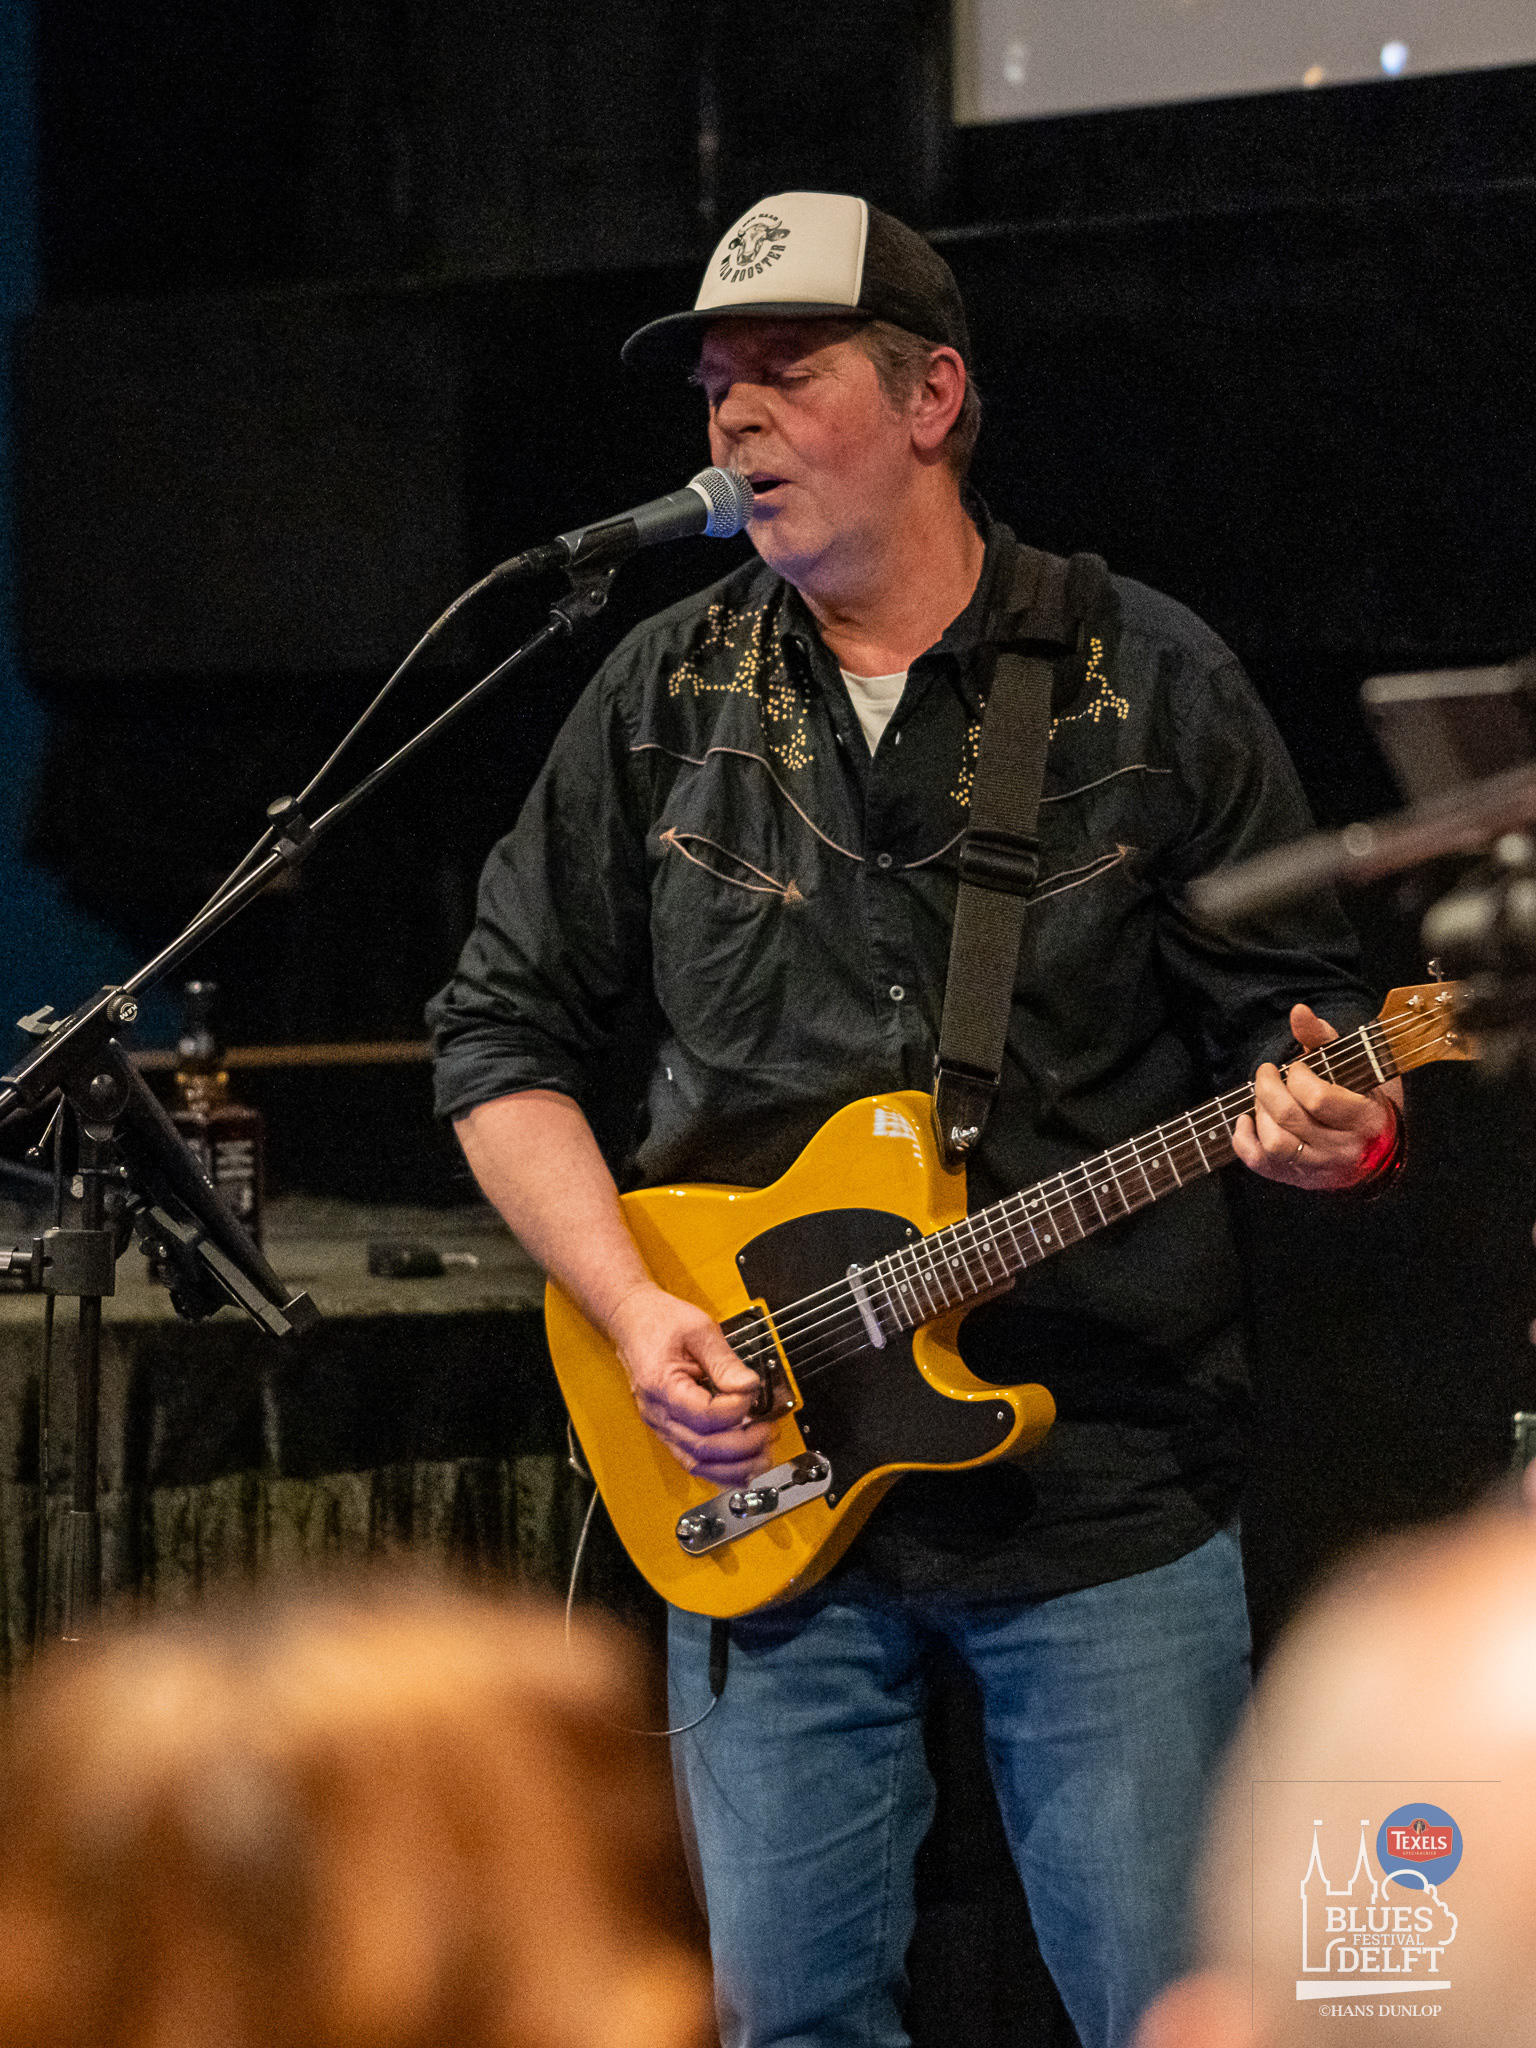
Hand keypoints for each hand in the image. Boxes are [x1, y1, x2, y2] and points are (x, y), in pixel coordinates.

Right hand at [606, 1281, 772, 1485]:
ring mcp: (662, 1425)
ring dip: (733, 1468)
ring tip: (762, 1458)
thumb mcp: (699, 1330)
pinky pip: (693, 1459)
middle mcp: (658, 1413)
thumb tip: (749, 1386)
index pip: (705, 1415)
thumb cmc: (660, 1321)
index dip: (736, 1409)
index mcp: (663, 1387)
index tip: (751, 1391)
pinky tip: (742, 1468)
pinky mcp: (669, 1428)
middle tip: (768, 1431)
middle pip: (702, 1448)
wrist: (632, 1320)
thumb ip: (726, 1361)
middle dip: (742, 1445)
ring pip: (696, 1463)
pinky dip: (719, 1470)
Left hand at [1232, 1003, 1401, 1190]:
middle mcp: (1343, 1149)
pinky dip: (1243, 1140)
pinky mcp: (1295, 1178)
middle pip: (1288, 1117)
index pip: (1318, 1098)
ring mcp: (1318, 1168)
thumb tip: (1298, 1011)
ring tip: (1264, 1098)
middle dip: (1268, 1088)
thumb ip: (1323, 1037)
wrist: (1374, 1149)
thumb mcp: (1352, 1065)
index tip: (1296, 1067)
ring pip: (1275, 1143)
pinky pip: (1259, 1163)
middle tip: (1267, 1074)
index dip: (1298, 1076)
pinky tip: (1247, 1120)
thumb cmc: (1361, 1098)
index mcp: (1364, 1118)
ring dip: (1259, 1113)